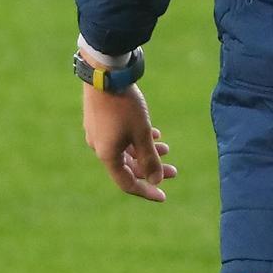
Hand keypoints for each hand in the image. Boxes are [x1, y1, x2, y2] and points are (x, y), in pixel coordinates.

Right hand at [83, 83, 177, 202]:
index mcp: (107, 155)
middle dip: (152, 170)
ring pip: (126, 150)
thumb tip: (157, 181)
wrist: (105, 75)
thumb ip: (150, 159)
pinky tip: (154, 133)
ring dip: (146, 152)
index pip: (127, 183)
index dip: (146, 191)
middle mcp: (99, 147)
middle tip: (174, 171)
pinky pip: (120, 137)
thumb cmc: (124, 106)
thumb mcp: (142, 133)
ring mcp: (98, 133)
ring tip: (166, 148)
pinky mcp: (100, 120)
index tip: (164, 196)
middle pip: (128, 167)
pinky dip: (137, 139)